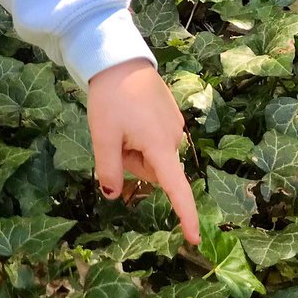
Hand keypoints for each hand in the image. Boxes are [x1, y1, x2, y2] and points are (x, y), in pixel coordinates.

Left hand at [86, 59, 199, 244]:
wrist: (119, 59)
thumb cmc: (110, 98)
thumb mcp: (103, 136)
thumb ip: (108, 169)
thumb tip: (112, 195)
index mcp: (160, 146)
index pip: (177, 189)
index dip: (186, 215)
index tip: (194, 239)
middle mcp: (174, 138)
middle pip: (155, 171)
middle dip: (134, 164)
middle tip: (113, 139)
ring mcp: (174, 125)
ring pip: (154, 155)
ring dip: (136, 149)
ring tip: (120, 123)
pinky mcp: (171, 114)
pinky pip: (156, 139)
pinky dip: (141, 136)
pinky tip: (129, 114)